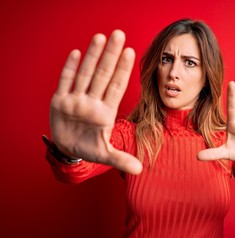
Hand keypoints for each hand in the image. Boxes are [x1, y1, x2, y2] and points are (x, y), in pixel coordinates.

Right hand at [50, 30, 141, 174]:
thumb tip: (139, 170)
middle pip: (103, 75)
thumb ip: (121, 159)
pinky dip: (69, 68)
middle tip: (119, 34)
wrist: (68, 149)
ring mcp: (76, 100)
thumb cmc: (89, 148)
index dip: (124, 70)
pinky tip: (76, 53)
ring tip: (101, 37)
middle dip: (111, 55)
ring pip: (85, 74)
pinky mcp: (60, 101)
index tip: (132, 53)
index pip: (117, 87)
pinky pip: (65, 81)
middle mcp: (92, 102)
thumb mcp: (105, 154)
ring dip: (93, 56)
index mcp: (105, 112)